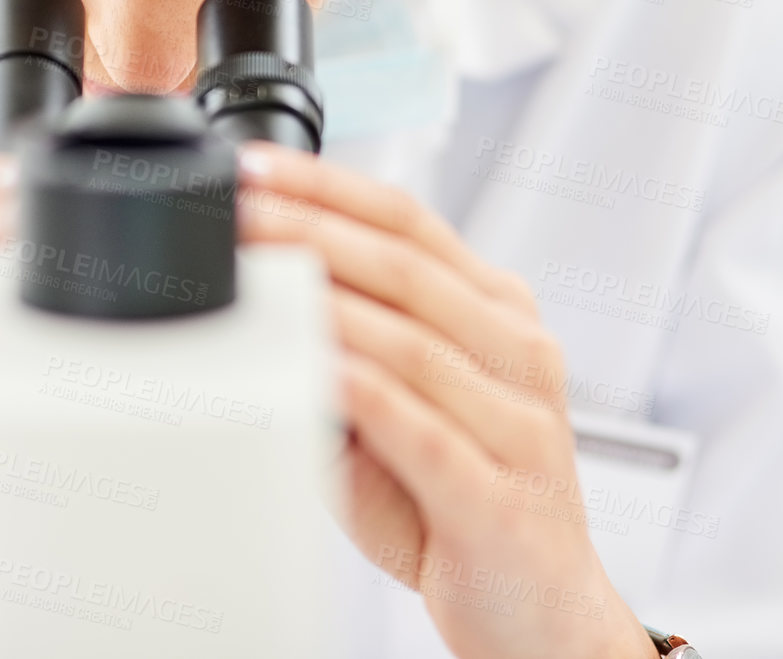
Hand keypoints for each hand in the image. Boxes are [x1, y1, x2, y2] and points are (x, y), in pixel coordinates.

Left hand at [236, 142, 656, 658]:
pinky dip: (359, 391)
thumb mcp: (407, 409)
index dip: (328, 188)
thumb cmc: (461, 507)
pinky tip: (310, 366)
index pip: (410, 223)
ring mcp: (519, 424)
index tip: (255, 169)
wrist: (544, 619)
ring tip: (255, 276)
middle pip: (406, 267)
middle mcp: (519, 354)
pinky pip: (421, 428)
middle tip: (238, 210)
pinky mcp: (499, 496)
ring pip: (412, 339)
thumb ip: (354, 349)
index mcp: (499, 316)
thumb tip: (259, 297)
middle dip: (309, 229)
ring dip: (322, 300)